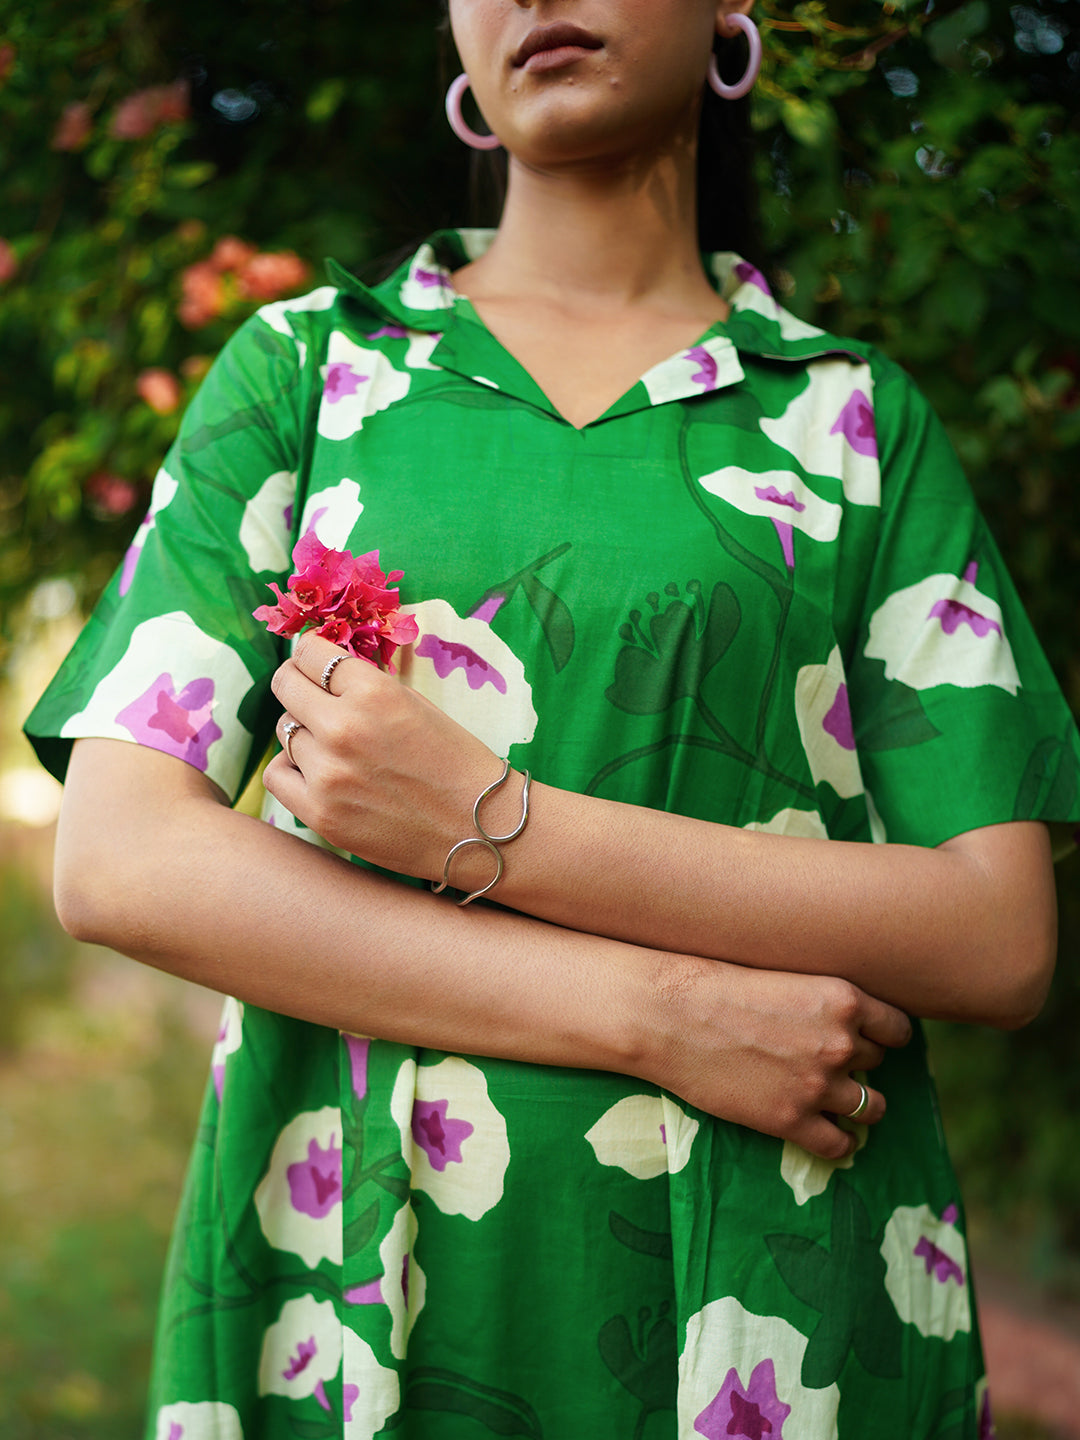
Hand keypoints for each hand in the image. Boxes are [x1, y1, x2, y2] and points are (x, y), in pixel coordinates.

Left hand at [264, 632, 509, 878]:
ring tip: (333, 745)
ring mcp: (327, 774)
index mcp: (374, 692)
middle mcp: (344, 727)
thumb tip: (321, 670)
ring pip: (283, 730)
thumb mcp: (416, 705)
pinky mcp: (319, 814)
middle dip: (298, 686)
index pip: (311, 653)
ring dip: (302, 732)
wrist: (480, 829)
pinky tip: (317, 773)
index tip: (315, 664)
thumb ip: (366, 687)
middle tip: (313, 697)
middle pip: (286, 686)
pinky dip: (292, 769)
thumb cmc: (456, 763)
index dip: (311, 656)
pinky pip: (277, 775)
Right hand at [643, 956, 911, 1158]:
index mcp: (842, 1000)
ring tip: (839, 1103)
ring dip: (859, 1105)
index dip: (882, 1034)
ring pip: (871, 1107)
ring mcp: (817, 1086)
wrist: (670, 1016)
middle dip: (856, 1062)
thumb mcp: (785, 977)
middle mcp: (839, 1044)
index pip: (897, 1028)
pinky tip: (825, 1133)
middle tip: (828, 1061)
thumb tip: (847, 1022)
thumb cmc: (717, 986)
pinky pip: (839, 1144)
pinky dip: (838, 1142)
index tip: (868, 1038)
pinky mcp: (791, 1120)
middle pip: (877, 1063)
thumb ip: (822, 1000)